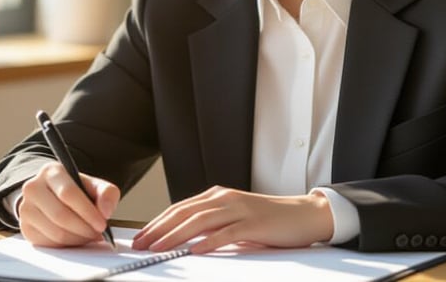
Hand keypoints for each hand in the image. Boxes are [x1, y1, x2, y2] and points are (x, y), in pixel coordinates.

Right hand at [18, 161, 119, 247]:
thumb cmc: (76, 190)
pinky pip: (49, 243)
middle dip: (84, 228)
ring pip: (56, 232)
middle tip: (98, 233)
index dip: (87, 211)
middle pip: (61, 215)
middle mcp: (33, 188)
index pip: (68, 193)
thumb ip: (106, 193)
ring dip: (78, 239)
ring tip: (90, 235)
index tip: (102, 224)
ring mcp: (26, 209)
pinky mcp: (25, 227)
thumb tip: (106, 211)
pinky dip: (67, 245)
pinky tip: (76, 238)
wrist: (52, 195)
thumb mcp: (93, 185)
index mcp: (51, 172)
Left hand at [131, 186, 333, 253]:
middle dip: (159, 229)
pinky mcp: (253, 223)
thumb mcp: (234, 218)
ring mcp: (239, 209)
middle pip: (184, 213)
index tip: (141, 237)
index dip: (157, 222)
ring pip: (200, 221)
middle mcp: (224, 198)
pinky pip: (227, 232)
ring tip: (158, 249)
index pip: (179, 208)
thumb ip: (212, 224)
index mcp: (217, 196)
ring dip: (176, 236)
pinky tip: (195, 250)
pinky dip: (209, 241)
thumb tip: (184, 239)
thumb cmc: (268, 220)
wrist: (304, 214)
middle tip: (141, 244)